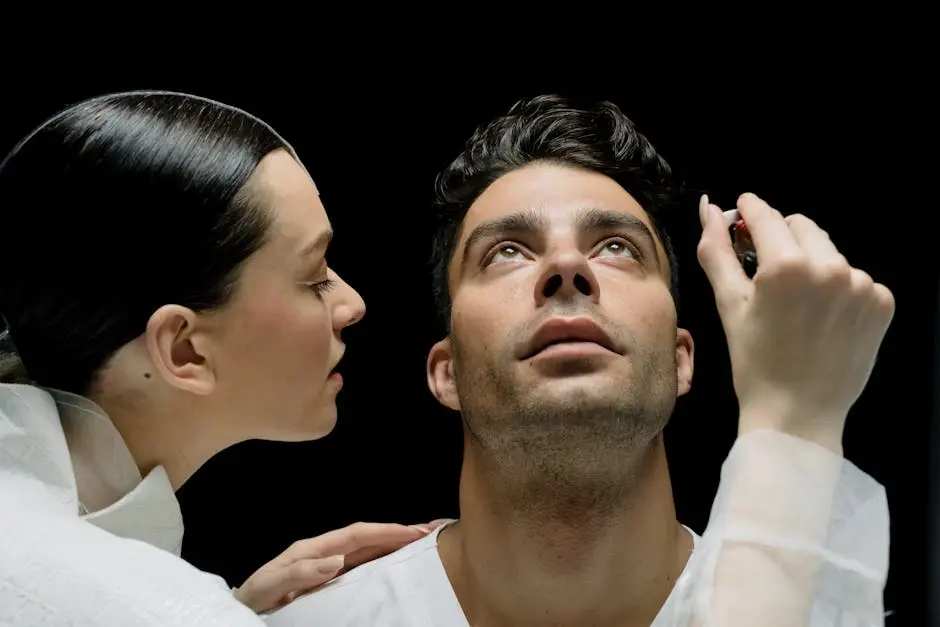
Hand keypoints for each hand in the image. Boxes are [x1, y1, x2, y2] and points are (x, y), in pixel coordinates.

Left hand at [234, 520, 447, 613]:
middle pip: (367, 537)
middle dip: (398, 532)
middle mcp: (324, 552)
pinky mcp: (329, 579)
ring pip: (368, 549)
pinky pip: (361, 565)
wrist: (243, 610)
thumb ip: (300, 572)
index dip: (386, 531)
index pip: (356, 535)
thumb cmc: (254, 598)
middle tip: (430, 531)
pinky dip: (382, 559)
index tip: (413, 531)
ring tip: (420, 541)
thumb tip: (337, 558)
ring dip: (393, 544)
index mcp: (313, 548)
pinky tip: (396, 562)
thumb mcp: (271, 585)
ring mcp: (327, 564)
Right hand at [696, 193, 894, 449]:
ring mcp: (862, 285)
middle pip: (800, 226)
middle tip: (765, 271)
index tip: (741, 210)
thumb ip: (716, 250)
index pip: (765, 215)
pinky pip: (854, 277)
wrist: (797, 414)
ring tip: (796, 303)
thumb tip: (708, 206)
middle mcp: (830, 268)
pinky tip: (822, 318)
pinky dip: (837, 288)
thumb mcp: (728, 304)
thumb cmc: (755, 362)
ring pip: (828, 251)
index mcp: (787, 266)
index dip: (748, 210)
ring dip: (810, 263)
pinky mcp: (881, 302)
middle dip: (780, 238)